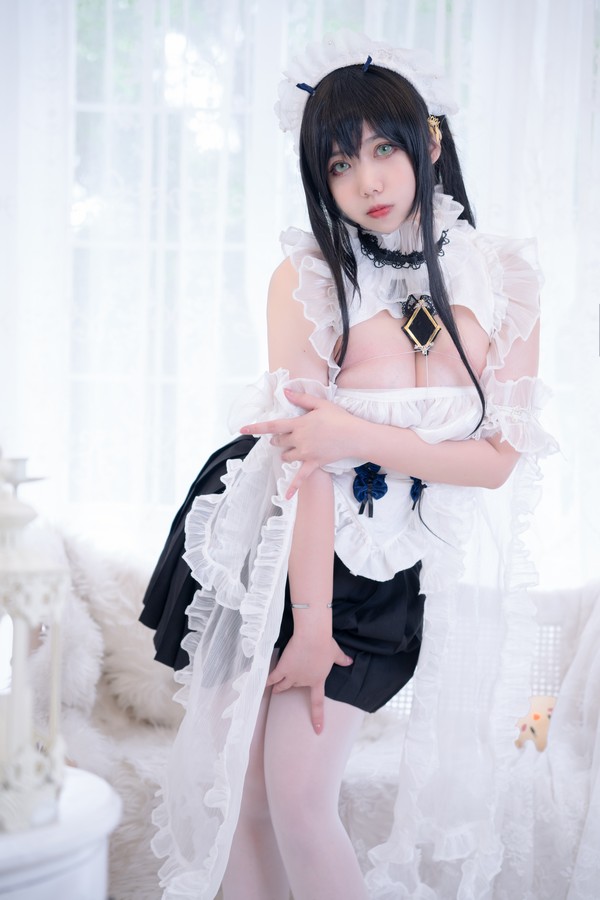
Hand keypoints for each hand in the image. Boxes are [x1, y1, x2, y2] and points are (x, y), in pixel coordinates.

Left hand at [240, 389, 357, 496]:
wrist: (355, 435)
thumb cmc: (340, 417)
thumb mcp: (320, 403)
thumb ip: (301, 398)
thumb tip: (285, 391)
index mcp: (299, 423)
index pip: (273, 425)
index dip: (256, 427)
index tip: (243, 429)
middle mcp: (299, 439)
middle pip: (279, 441)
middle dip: (277, 439)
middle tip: (282, 437)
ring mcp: (305, 453)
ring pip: (286, 456)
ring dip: (285, 453)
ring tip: (291, 449)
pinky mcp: (313, 463)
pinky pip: (301, 477)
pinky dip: (293, 487)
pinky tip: (287, 496)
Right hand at [266, 633, 352, 733]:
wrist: (312, 637)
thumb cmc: (325, 644)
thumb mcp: (335, 652)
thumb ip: (342, 659)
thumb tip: (350, 661)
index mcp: (318, 680)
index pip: (317, 702)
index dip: (317, 717)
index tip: (318, 730)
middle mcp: (304, 681)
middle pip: (296, 686)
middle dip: (292, 684)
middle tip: (286, 686)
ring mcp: (292, 675)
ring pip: (283, 685)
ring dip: (278, 687)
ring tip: (274, 689)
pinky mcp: (283, 667)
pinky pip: (273, 677)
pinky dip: (267, 681)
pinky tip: (262, 684)